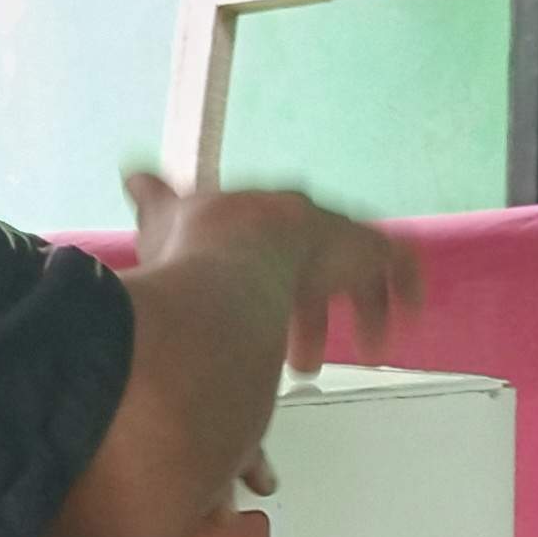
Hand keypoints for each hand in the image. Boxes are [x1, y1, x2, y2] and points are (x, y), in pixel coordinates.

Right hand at [123, 172, 421, 377]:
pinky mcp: (361, 248)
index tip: (272, 314)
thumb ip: (154, 202)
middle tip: (305, 361)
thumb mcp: (162, 225)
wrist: (225, 260)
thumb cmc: (190, 255)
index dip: (273, 288)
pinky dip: (405, 287)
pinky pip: (398, 261)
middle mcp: (297, 223)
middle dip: (308, 317)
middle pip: (315, 269)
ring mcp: (331, 234)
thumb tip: (133, 175)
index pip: (274, 250)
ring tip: (363, 353)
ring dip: (361, 313)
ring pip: (360, 270)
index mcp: (255, 221)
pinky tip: (404, 323)